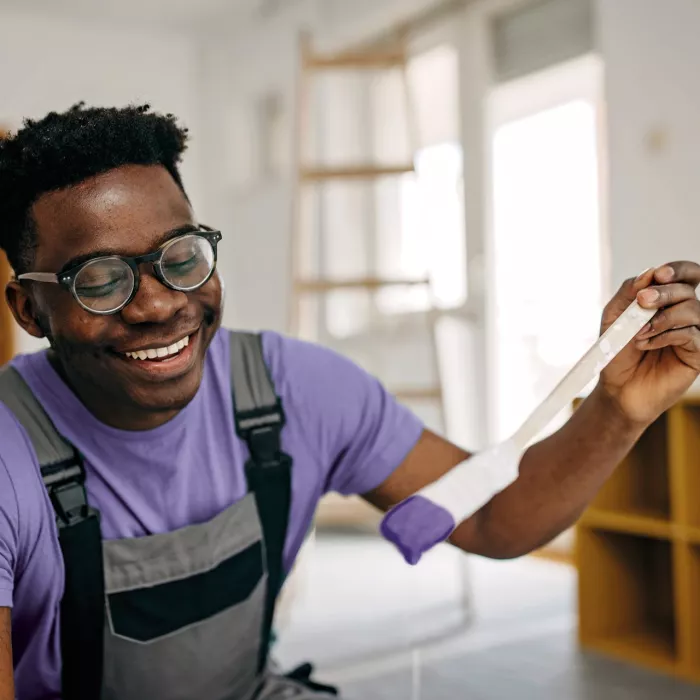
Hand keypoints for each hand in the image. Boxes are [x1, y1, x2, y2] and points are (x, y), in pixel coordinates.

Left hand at [598, 261, 699, 425]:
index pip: (687, 275)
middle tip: (643, 300)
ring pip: (693, 309)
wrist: (616, 387)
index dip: (678, 270)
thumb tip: (650, 272)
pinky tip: (646, 343)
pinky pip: (692, 334)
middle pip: (688, 289)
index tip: (659, 274)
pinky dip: (667, 335)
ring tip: (638, 333)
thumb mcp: (615, 317)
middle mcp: (685, 313)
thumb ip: (629, 292)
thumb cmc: (617, 351)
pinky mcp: (697, 354)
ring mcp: (694, 333)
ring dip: (662, 317)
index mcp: (668, 300)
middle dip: (664, 292)